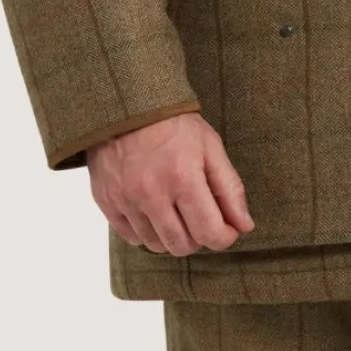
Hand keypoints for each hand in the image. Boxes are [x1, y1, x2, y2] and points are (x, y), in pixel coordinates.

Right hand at [87, 112, 254, 255]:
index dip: (224, 237)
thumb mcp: (211, 148)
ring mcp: (125, 199)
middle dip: (198, 239)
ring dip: (172, 236)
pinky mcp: (106, 201)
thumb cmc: (173, 124)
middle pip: (181, 245)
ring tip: (177, 213)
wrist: (127, 105)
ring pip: (155, 245)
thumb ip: (230, 189)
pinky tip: (154, 212)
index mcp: (182, 177)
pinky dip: (146, 232)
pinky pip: (131, 237)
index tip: (226, 229)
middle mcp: (151, 193)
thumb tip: (243, 226)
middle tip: (200, 219)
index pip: (209, 233)